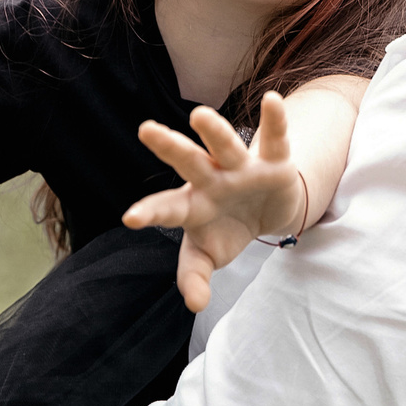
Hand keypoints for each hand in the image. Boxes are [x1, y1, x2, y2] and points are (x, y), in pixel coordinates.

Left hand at [123, 92, 310, 311]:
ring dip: (214, 132)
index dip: (151, 212)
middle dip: (169, 147)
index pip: (167, 209)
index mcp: (192, 204)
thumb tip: (194, 305)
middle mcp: (212, 179)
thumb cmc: (227, 228)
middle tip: (146, 130)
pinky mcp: (274, 161)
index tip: (130, 218)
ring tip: (198, 115)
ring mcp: (241, 167)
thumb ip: (195, 276)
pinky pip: (274, 139)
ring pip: (226, 146)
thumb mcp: (209, 255)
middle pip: (189, 161)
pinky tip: (271, 100)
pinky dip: (275, 120)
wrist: (267, 212)